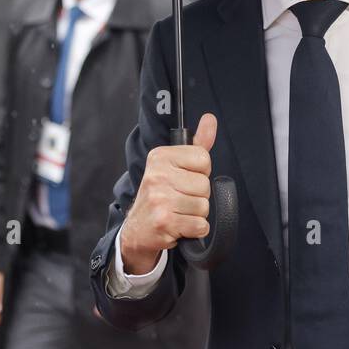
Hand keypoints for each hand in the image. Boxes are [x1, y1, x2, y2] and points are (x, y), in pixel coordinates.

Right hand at [120, 113, 216, 274]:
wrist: (137, 230)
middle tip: (179, 199)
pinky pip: (200, 225)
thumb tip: (210, 119)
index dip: (200, 173)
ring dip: (195, 214)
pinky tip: (179, 225)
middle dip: (198, 196)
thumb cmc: (160, 195)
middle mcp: (157, 175)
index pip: (203, 159)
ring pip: (204, 206)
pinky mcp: (164, 221)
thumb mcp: (175, 165)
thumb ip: (197, 144)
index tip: (185, 179)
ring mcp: (160, 199)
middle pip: (205, 185)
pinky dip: (194, 230)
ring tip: (178, 212)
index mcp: (160, 157)